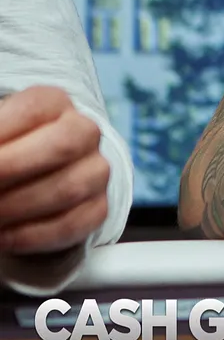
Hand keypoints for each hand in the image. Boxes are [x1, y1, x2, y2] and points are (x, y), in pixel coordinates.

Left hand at [0, 86, 112, 255]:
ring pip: (69, 189)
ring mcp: (96, 171)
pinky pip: (72, 225)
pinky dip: (30, 236)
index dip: (1, 133)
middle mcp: (84, 132)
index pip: (33, 110)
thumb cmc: (3, 149)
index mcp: (54, 103)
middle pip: (62, 146)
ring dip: (16, 207)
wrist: (31, 175)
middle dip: (11, 169)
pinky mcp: (97, 207)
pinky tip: (2, 236)